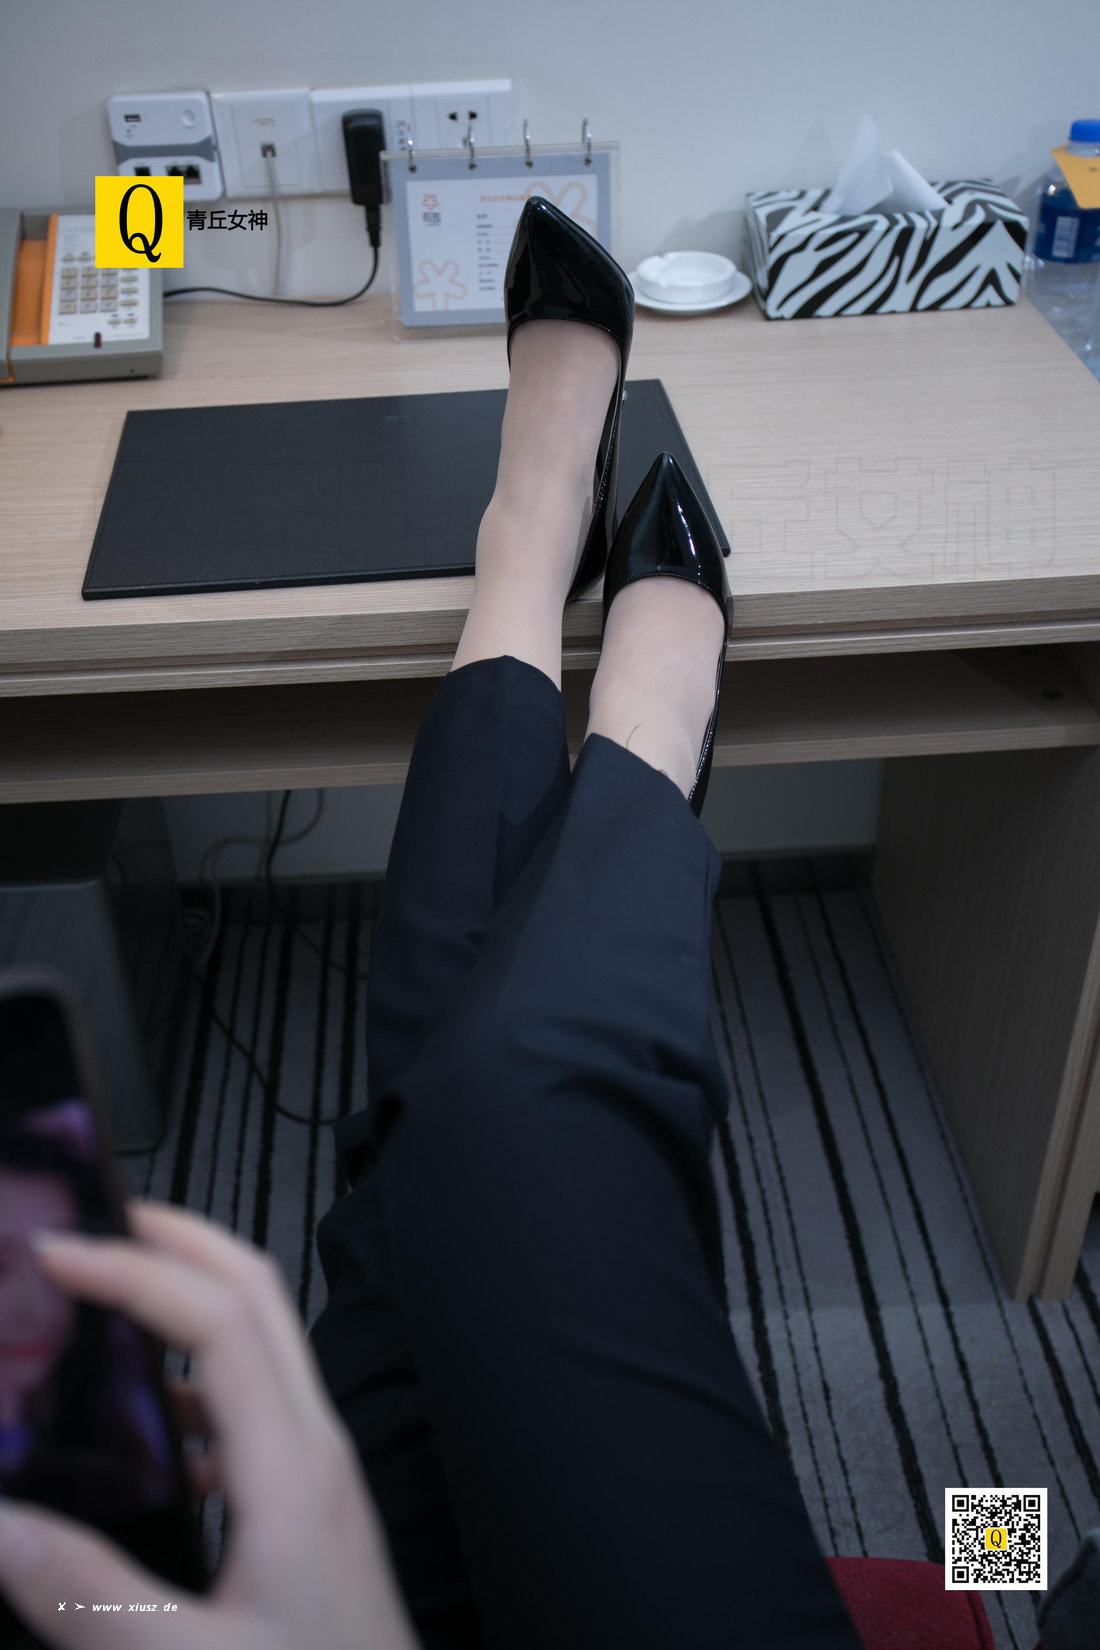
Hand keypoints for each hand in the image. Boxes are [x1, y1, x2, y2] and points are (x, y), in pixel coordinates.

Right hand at [0, 1199, 418, 1649]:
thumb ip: (86, 1594)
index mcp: (293, 1466)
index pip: (221, 1315)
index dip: (139, 1268)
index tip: (60, 1254)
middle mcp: (313, 1447)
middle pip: (257, 1295)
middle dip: (176, 1242)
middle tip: (93, 1228)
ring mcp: (316, 1472)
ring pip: (257, 1343)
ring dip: (185, 1304)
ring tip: (101, 1310)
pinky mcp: (307, 1505)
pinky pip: (250, 1407)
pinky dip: (192, 1381)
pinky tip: (139, 1432)